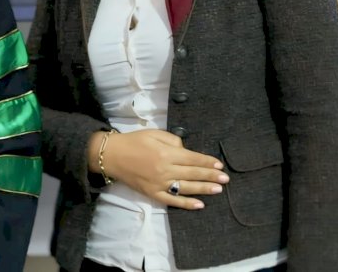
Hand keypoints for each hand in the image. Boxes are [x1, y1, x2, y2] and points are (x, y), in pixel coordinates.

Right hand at [88, 129, 228, 209]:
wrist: (112, 155)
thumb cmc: (134, 141)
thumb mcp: (154, 134)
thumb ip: (172, 140)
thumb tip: (186, 150)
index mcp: (165, 153)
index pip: (192, 158)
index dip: (206, 161)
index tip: (219, 164)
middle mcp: (165, 169)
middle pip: (192, 173)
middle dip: (210, 175)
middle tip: (225, 178)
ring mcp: (159, 183)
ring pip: (186, 188)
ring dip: (204, 189)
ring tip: (218, 189)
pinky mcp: (153, 193)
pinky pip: (172, 200)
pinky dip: (186, 203)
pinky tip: (199, 204)